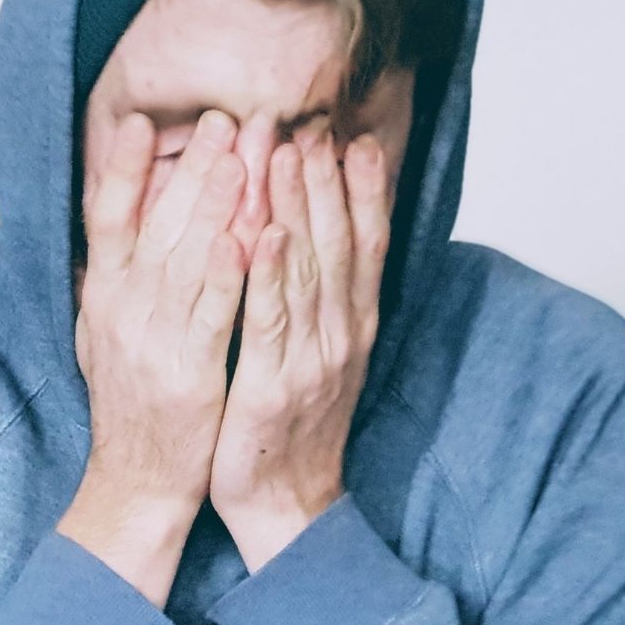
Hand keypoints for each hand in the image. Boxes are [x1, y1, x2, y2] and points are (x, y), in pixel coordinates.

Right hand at [60, 110, 247, 605]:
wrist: (137, 481)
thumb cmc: (129, 405)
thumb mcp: (99, 334)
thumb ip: (107, 281)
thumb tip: (107, 230)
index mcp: (102, 296)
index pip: (106, 218)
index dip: (123, 169)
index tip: (141, 122)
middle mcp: (122, 310)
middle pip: (157, 225)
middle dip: (192, 168)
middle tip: (225, 118)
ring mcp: (153, 340)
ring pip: (188, 259)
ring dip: (216, 203)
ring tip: (243, 154)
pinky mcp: (189, 371)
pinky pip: (212, 314)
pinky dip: (230, 274)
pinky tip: (250, 236)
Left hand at [209, 135, 391, 570]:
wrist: (284, 503)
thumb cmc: (287, 423)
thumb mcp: (314, 352)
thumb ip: (318, 297)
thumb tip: (312, 236)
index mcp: (350, 324)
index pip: (363, 242)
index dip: (360, 188)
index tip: (350, 133)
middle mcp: (340, 334)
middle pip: (337, 242)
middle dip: (324, 178)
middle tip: (311, 121)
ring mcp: (310, 358)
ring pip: (306, 269)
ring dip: (297, 207)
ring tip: (286, 153)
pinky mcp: (270, 384)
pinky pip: (268, 320)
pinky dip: (268, 274)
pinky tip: (261, 234)